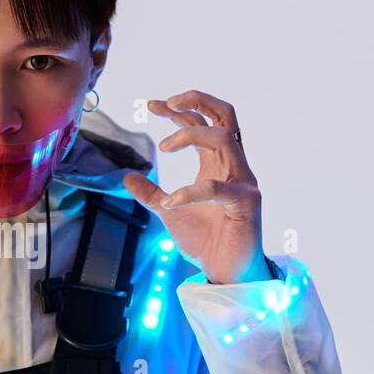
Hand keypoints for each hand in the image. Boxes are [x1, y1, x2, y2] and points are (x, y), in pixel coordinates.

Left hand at [122, 90, 270, 284]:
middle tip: (166, 103)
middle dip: (197, 100)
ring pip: (223, 138)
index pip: (202, 122)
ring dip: (190, 135)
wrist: (225, 273)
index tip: (150, 105)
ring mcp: (243, 182)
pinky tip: (169, 202)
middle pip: (225, 115)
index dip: (178, 108)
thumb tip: (127, 176)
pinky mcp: (246, 203)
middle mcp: (233, 166)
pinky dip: (189, 191)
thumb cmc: (205, 242)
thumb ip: (150, 193)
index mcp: (217, 163)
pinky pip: (217, 187)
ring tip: (162, 147)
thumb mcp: (169, 212)